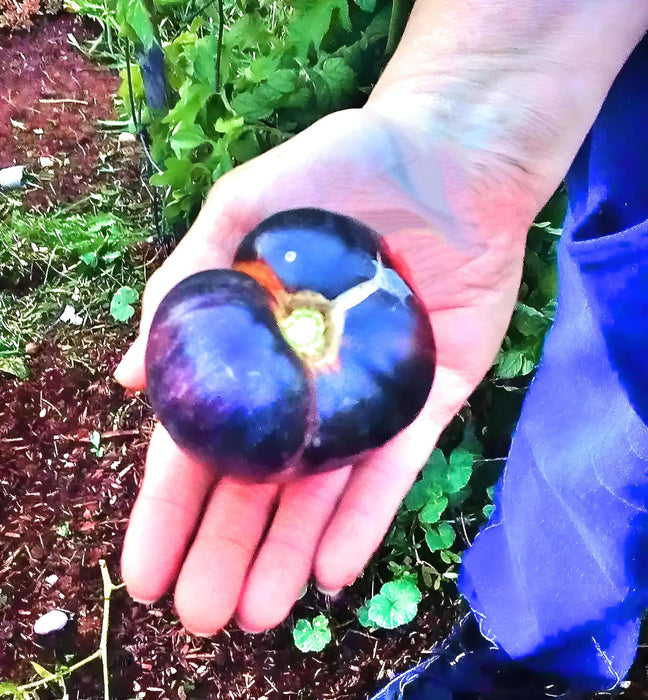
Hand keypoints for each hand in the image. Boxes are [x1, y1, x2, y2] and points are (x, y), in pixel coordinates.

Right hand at [115, 105, 536, 634]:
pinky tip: (329, 570)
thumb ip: (188, 283)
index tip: (144, 563)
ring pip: (322, 488)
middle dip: (225, 546)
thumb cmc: (342, 166)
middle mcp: (307, 377)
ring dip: (286, 550)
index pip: (204, 434)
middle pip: (259, 477)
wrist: (452, 152)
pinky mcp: (430, 394)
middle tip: (198, 613)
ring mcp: (368, 392)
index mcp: (256, 342)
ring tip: (256, 614)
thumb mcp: (245, 208)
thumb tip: (130, 378)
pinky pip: (394, 466)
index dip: (169, 500)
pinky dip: (363, 517)